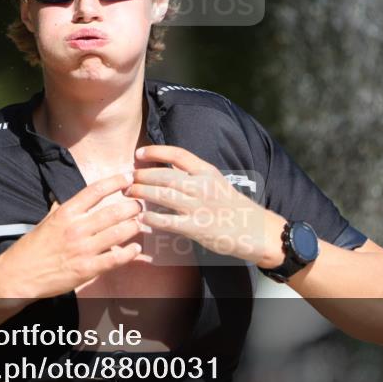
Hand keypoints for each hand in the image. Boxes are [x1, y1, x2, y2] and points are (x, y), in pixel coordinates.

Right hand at [0, 172, 144, 301]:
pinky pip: (115, 258)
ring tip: (140, 224)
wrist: (18, 276)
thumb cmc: (32, 248)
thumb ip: (62, 208)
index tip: (129, 177)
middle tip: (140, 205)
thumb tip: (70, 196)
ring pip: (119, 233)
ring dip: (134, 227)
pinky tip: (135, 248)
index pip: (96, 191)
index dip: (116, 182)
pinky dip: (129, 252)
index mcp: (66, 212)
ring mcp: (83, 249)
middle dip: (132, 206)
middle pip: (114, 211)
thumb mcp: (46, 221)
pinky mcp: (87, 269)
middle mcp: (76, 228)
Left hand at [127, 145, 285, 265]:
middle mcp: (202, 186)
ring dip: (141, 193)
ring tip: (128, 193)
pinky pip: (167, 221)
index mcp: (207, 171)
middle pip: (164, 175)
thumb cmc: (233, 206)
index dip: (155, 152)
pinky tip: (140, 217)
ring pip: (162, 195)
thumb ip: (194, 175)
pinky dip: (151, 218)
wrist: (256, 229)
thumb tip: (166, 170)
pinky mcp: (196, 228)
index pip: (177, 154)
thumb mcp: (216, 182)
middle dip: (142, 175)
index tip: (138, 154)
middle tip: (126, 177)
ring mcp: (199, 207)